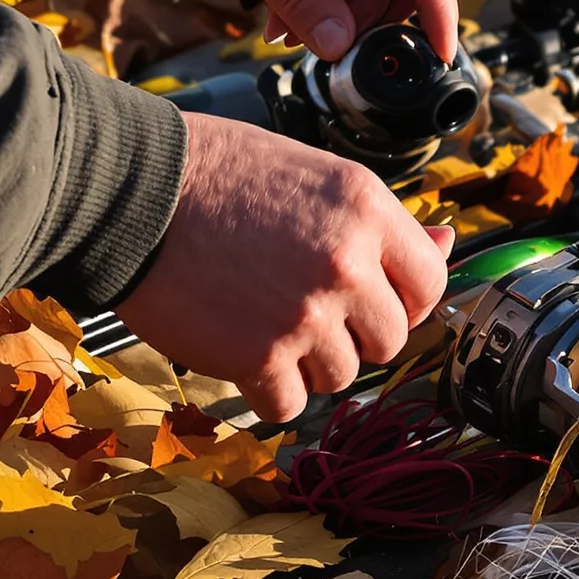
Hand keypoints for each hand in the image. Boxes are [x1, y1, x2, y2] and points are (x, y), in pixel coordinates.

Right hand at [116, 112, 453, 421]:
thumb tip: (447, 243)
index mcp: (367, 211)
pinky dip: (267, 389)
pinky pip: (290, 404)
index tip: (371, 300)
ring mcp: (306, 314)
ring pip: (342, 376)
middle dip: (353, 334)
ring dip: (308, 362)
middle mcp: (347, 264)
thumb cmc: (218, 174)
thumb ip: (381, 221)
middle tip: (302, 307)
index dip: (404, 301)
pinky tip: (240, 349)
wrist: (131, 191)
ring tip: (262, 319)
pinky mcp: (259, 358)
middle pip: (390, 340)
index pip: (430, 285)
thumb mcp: (316, 175)